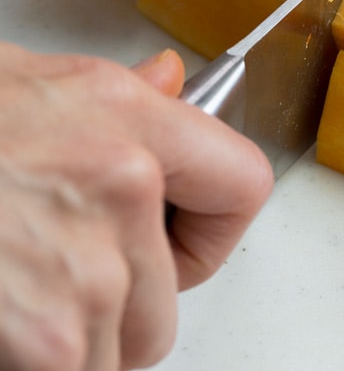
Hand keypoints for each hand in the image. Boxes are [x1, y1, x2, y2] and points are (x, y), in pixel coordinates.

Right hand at [0, 44, 272, 370]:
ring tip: (9, 295)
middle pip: (167, 302)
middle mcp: (120, 188)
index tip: (180, 243)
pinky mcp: (43, 336)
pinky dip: (35, 358)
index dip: (209, 231)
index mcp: (123, 116)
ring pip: (114, 353)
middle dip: (114, 312)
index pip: (242, 186)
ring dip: (66, 346)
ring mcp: (83, 270)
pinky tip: (2, 316)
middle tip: (48, 283)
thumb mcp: (21, 78)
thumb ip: (110, 96)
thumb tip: (168, 83)